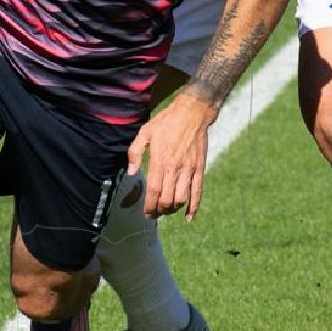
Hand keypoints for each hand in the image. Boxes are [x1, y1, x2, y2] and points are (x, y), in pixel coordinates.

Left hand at [125, 92, 215, 220]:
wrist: (193, 113)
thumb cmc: (166, 122)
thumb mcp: (145, 132)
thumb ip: (135, 152)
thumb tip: (131, 172)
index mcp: (160, 160)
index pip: (153, 191)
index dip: (149, 206)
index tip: (146, 213)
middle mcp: (175, 168)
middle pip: (167, 199)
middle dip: (160, 211)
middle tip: (155, 214)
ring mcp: (189, 169)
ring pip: (182, 199)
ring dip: (173, 209)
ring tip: (167, 210)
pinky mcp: (200, 169)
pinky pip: (198, 192)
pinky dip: (194, 207)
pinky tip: (189, 217)